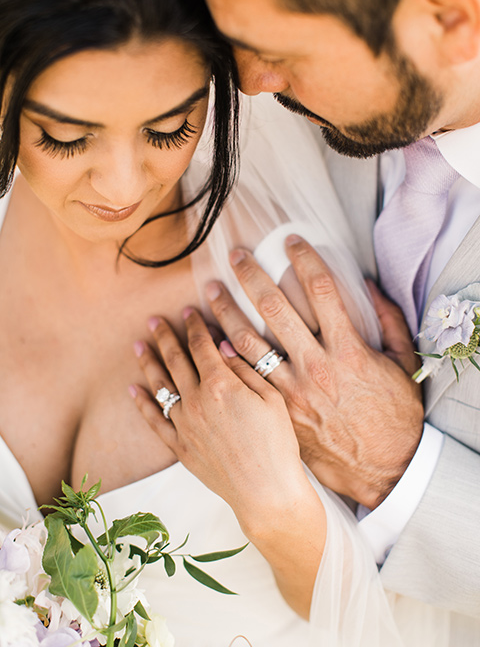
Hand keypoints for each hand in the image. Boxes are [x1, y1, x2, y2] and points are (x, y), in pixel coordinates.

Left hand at [130, 309, 325, 617]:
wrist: (266, 492)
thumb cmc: (277, 444)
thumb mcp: (272, 398)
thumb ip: (245, 368)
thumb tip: (224, 345)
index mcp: (221, 384)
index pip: (202, 344)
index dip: (194, 325)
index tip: (188, 311)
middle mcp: (196, 400)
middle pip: (175, 359)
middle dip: (164, 335)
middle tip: (153, 319)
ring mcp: (185, 424)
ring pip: (160, 385)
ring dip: (148, 362)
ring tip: (138, 345)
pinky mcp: (180, 447)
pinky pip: (153, 420)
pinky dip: (142, 403)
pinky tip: (133, 389)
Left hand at [204, 236, 423, 509]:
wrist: (381, 471)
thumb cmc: (394, 417)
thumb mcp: (402, 365)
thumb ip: (390, 322)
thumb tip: (369, 285)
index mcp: (348, 351)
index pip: (321, 290)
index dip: (305, 259)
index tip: (291, 241)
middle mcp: (315, 367)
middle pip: (274, 309)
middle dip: (252, 276)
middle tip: (235, 256)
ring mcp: (291, 392)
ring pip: (248, 344)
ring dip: (225, 313)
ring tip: (209, 291)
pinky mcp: (277, 413)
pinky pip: (243, 383)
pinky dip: (227, 359)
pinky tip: (213, 342)